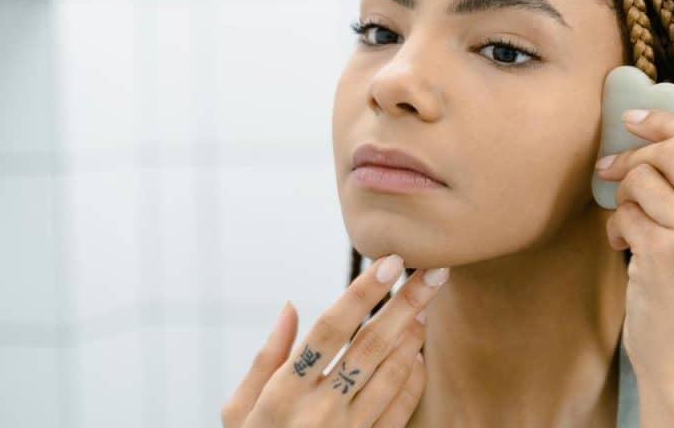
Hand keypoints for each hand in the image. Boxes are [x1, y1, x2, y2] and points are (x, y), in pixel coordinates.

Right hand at [221, 255, 448, 427]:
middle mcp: (319, 411)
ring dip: (414, 336)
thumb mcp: (239, 410)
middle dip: (406, 304)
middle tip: (435, 271)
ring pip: (393, 374)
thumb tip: (290, 306)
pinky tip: (416, 352)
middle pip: (371, 345)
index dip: (363, 292)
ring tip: (427, 304)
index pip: (330, 329)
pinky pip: (401, 408)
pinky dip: (412, 377)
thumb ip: (265, 358)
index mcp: (283, 392)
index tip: (390, 261)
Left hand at [594, 108, 673, 425]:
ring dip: (622, 198)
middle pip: (673, 151)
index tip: (633, 119)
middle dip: (633, 155)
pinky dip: (615, 227)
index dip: (668, 121)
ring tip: (628, 227)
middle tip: (609, 169)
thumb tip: (662, 141)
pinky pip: (623, 214)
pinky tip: (624, 249)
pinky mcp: (663, 254)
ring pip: (642, 179)